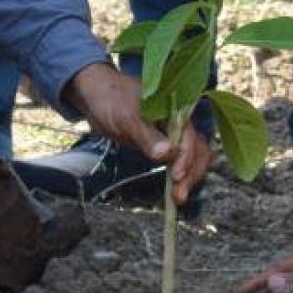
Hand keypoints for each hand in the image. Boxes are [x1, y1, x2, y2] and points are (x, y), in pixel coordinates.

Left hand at [64, 63, 211, 202]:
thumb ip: (147, 135)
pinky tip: (172, 189)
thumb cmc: (111, 99)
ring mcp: (171, 133)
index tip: (176, 177)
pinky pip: (176, 159)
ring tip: (177, 198)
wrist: (95, 95)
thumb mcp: (127, 117)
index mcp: (176, 110)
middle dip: (191, 173)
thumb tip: (167, 154)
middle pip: (196, 149)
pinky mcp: (161, 142)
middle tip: (179, 196)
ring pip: (190, 157)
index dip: (186, 158)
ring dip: (187, 176)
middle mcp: (178, 122)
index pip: (190, 137)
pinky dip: (178, 174)